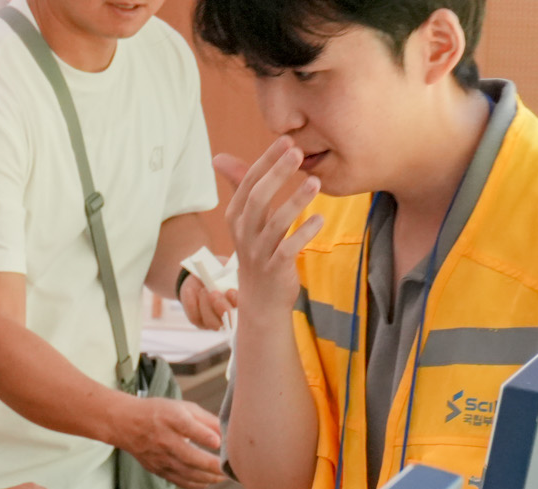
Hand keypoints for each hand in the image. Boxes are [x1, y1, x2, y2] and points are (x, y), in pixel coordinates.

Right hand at [119, 397, 225, 488]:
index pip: (188, 427)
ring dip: (208, 478)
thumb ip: (206, 420)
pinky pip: (178, 480)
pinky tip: (207, 482)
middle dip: (212, 466)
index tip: (218, 442)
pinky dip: (195, 484)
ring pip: (186, 473)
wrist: (125, 423)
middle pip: (190, 456)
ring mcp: (160, 457)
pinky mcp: (157, 468)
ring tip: (223, 477)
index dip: (203, 435)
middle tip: (230, 469)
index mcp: (171, 418)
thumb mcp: (183, 408)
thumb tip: (227, 434)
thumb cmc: (159, 413)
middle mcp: (164, 439)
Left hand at [177, 273, 238, 331]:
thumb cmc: (221, 271)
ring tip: (203, 289)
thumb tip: (238, 273)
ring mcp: (214, 322)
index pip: (245, 311)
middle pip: (229, 322)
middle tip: (213, 293)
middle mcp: (231, 318)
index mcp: (243, 305)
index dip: (237, 303)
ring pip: (211, 322)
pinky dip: (191, 303)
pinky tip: (190, 290)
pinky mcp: (198, 321)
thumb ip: (237, 274)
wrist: (201, 274)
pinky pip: (194, 317)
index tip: (230, 291)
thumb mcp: (230, 269)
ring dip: (206, 305)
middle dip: (222, 308)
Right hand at [212, 138, 324, 317]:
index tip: (287, 140)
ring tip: (315, 182)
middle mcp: (243, 233)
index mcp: (236, 216)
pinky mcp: (274, 269)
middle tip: (298, 152)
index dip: (266, 161)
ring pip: (274, 224)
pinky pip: (288, 249)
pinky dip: (304, 233)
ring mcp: (258, 252)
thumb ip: (239, 186)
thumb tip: (218, 157)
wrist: (261, 300)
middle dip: (277, 174)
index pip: (248, 183)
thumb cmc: (258, 250)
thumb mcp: (246, 219)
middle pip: (257, 199)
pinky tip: (319, 219)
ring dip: (295, 201)